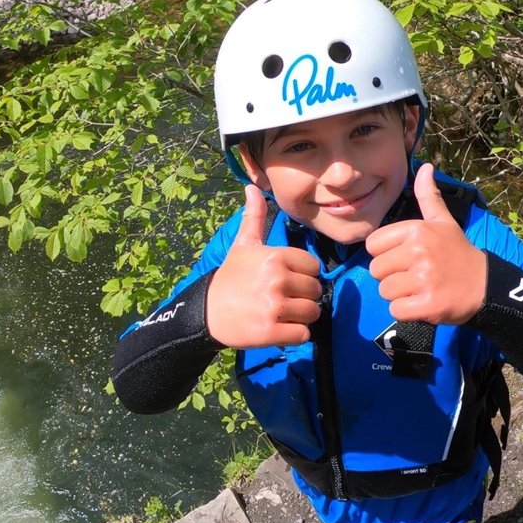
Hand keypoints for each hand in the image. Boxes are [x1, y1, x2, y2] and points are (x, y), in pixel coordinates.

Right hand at [206, 185, 321, 347]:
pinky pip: (303, 334)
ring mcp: (275, 306)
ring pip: (312, 313)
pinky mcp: (271, 332)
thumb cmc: (230, 277)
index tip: (286, 280)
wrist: (206, 312)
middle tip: (283, 300)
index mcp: (275, 257)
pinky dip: (295, 335)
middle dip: (304, 297)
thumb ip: (253, 218)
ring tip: (282, 314)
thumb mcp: (242, 245)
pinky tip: (279, 329)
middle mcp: (278, 280)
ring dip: (301, 317)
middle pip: (315, 291)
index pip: (313, 267)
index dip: (303, 275)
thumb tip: (252, 187)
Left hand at [367, 164, 486, 324]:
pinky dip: (407, 312)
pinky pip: (396, 310)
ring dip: (399, 296)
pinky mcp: (427, 304)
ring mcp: (423, 279)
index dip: (386, 255)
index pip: (373, 245)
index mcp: (416, 230)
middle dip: (391, 277)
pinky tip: (422, 303)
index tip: (406, 259)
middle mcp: (418, 252)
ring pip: (385, 292)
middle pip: (376, 270)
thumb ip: (429, 197)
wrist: (486, 286)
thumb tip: (425, 166)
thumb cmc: (458, 253)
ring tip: (420, 289)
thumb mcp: (444, 222)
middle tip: (415, 277)